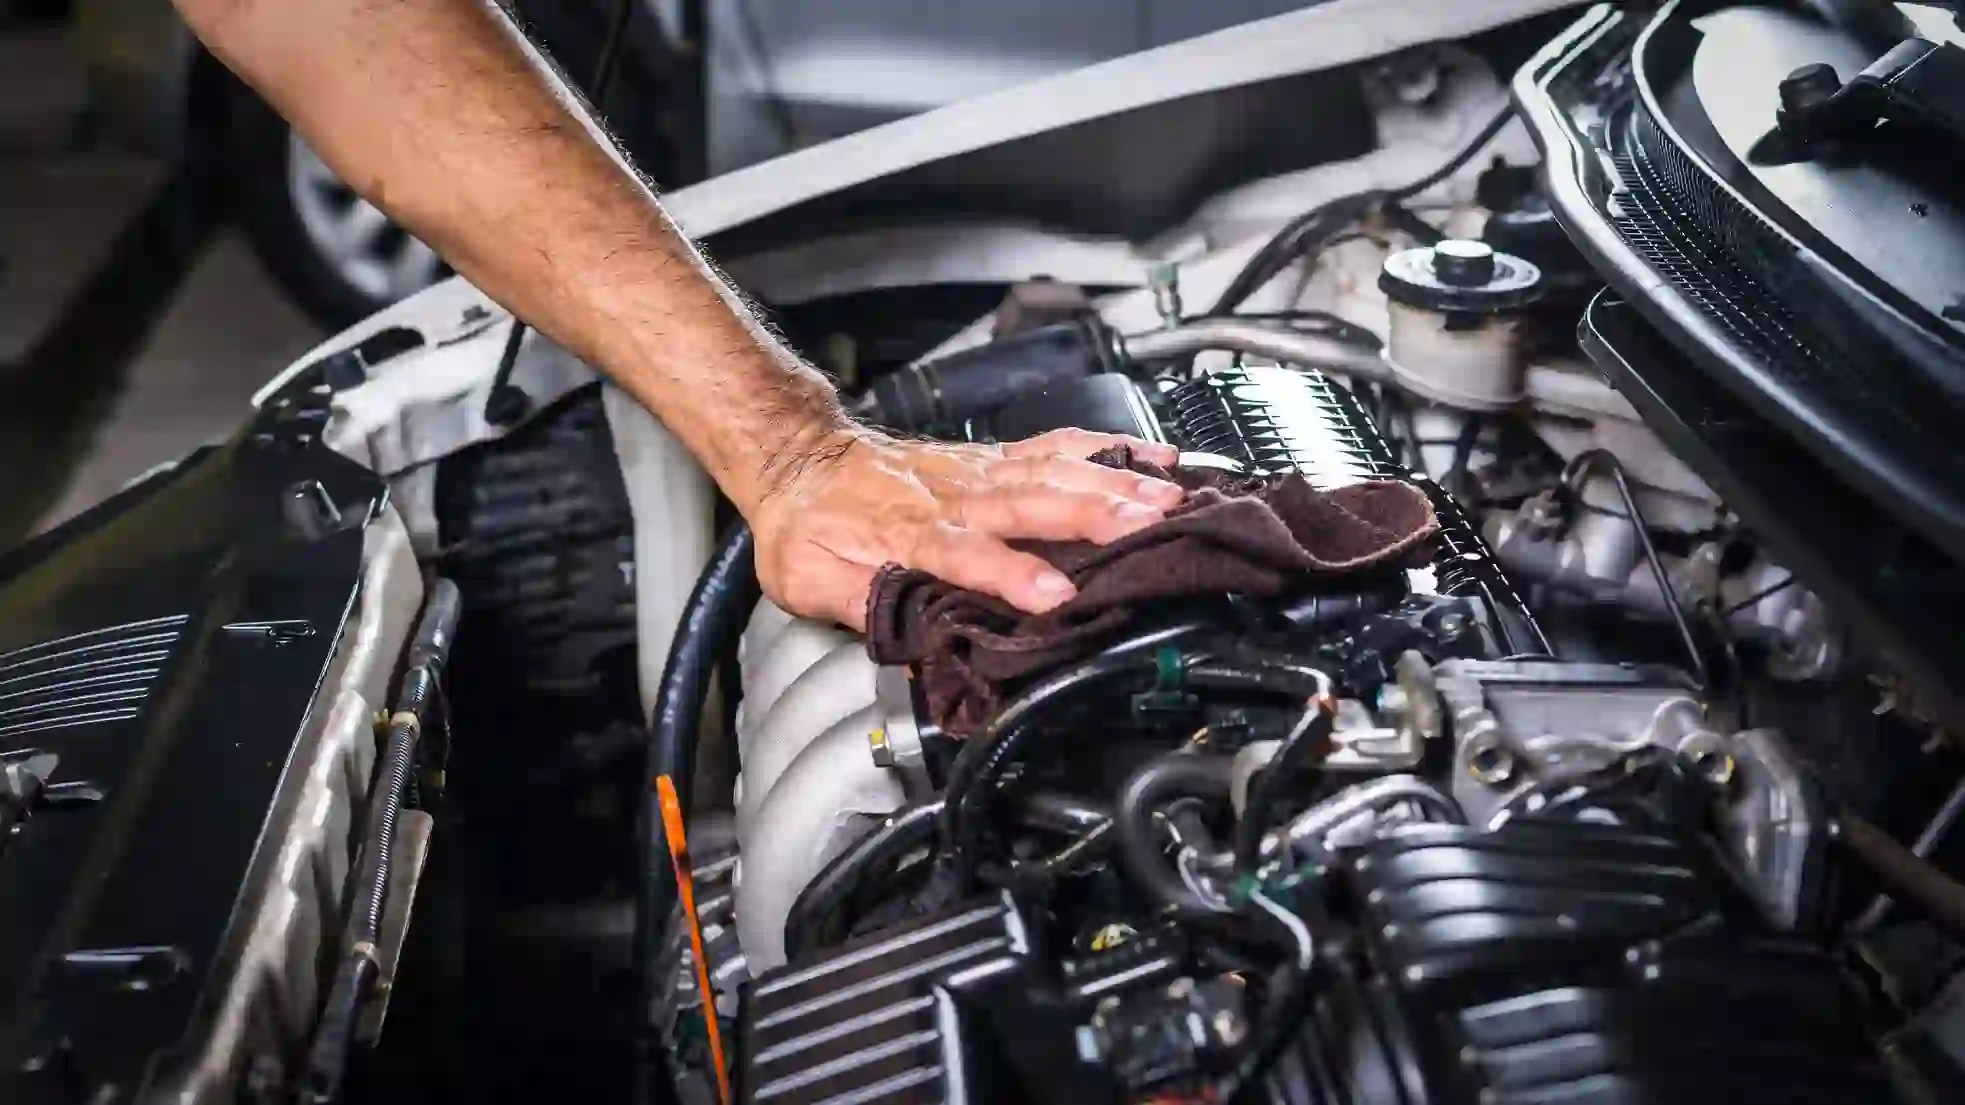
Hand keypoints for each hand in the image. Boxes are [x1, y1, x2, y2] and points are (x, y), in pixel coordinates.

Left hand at [748, 427, 1183, 630]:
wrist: (800, 458)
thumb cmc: (808, 525)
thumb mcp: (806, 579)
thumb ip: (858, 604)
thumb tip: (909, 637)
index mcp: (905, 529)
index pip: (962, 551)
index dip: (1008, 573)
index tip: (1053, 596)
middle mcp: (952, 493)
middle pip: (1028, 500)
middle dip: (1091, 513)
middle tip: (1148, 525)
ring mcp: (977, 470)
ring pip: (1051, 470)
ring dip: (1112, 482)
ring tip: (1167, 495)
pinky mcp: (994, 459)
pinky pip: (1056, 447)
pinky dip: (1107, 449)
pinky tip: (1153, 456)